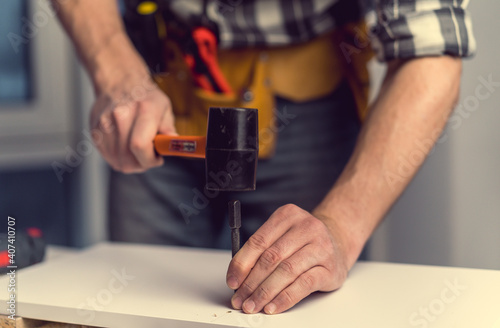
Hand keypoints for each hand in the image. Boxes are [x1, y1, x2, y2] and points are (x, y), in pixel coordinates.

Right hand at [89, 75, 176, 172]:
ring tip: (138, 151)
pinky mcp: (95, 131)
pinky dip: (119, 158)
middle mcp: (121, 116)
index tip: (157, 159)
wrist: (119, 82)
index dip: (150, 160)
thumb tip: (173, 143)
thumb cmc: (145, 97)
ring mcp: (105, 124)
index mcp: (144, 109)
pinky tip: (127, 147)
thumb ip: (169, 128)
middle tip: (149, 156)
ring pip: (117, 161)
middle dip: (142, 164)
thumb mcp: (165, 107)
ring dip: (131, 163)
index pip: (140, 146)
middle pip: (128, 159)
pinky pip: (108, 156)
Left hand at [226, 204, 349, 313]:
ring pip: (286, 271)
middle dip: (251, 282)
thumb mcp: (282, 235)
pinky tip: (273, 306)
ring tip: (253, 304)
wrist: (338, 242)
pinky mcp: (330, 268)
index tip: (232, 281)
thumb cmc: (304, 241)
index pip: (259, 241)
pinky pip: (303, 285)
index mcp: (288, 215)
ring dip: (265, 292)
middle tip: (240, 298)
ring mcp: (320, 247)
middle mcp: (306, 227)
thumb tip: (238, 276)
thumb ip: (262, 250)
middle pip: (271, 257)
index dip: (242, 264)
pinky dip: (285, 298)